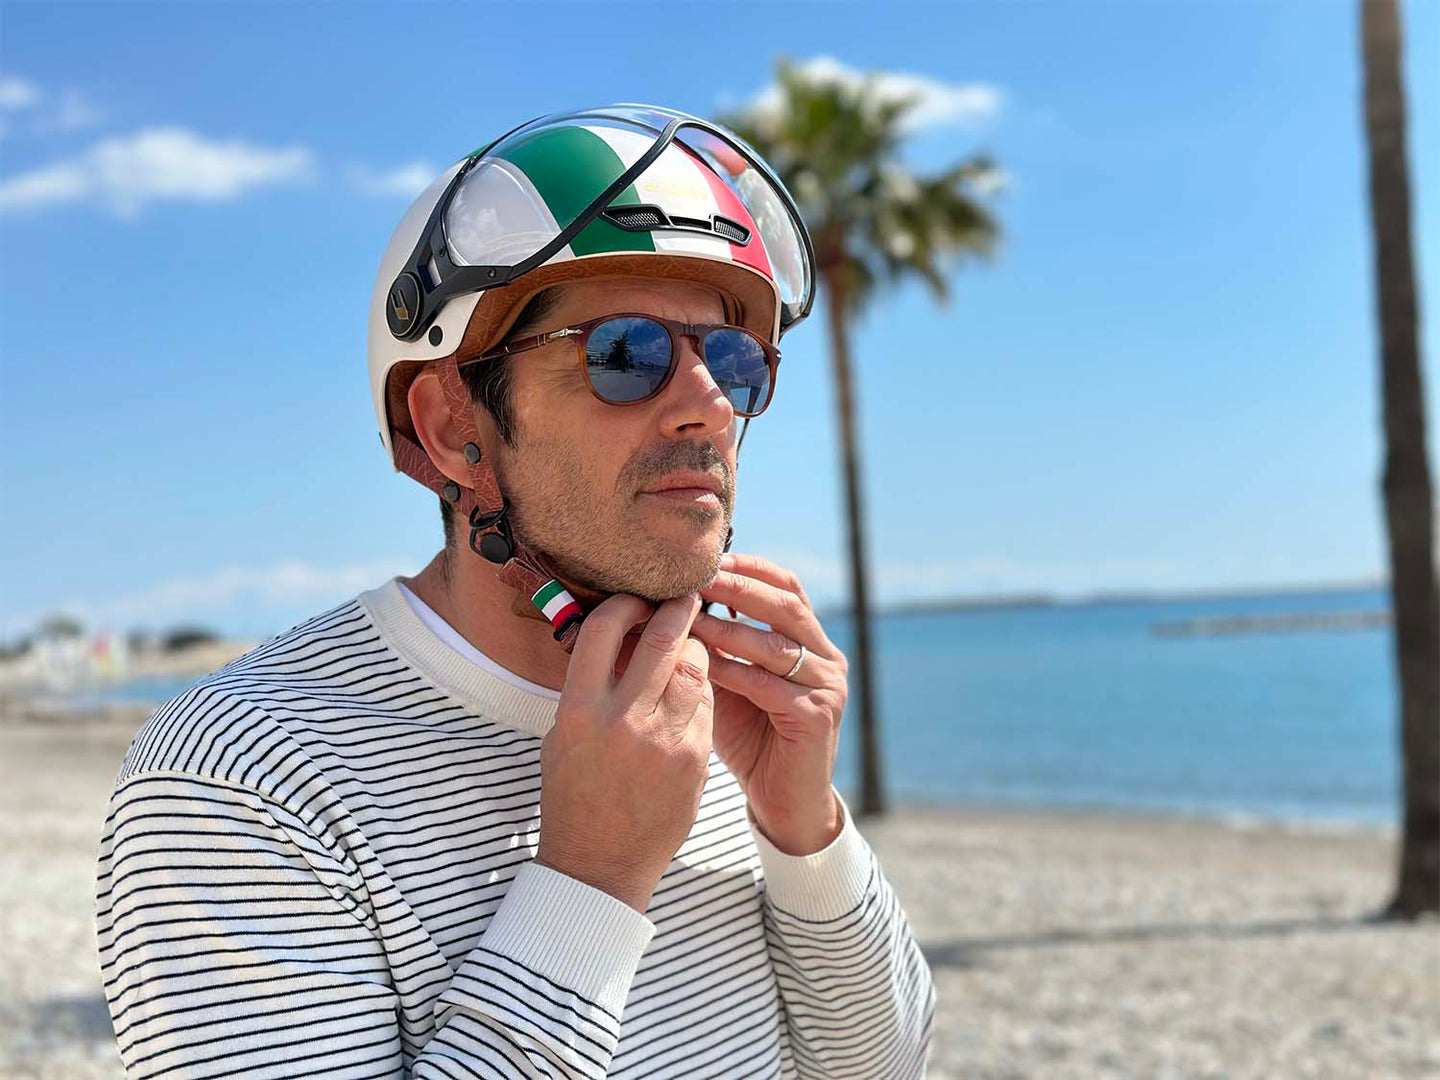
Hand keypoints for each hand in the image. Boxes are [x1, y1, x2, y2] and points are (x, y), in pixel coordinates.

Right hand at [537, 592, 714, 913]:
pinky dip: (703, 689)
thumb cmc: (574, 794)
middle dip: (679, 609)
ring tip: (693, 643)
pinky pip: (706, 706)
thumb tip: (618, 635)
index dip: (626, 603)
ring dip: (696, 648)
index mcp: (579, 709)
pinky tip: (696, 689)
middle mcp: (622, 720)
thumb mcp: (564, 736)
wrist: (599, 865)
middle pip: (662, 640)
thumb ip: (590, 686)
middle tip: (687, 595)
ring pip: (694, 668)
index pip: (605, 630)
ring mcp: (663, 741)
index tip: (638, 597)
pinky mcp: (694, 760)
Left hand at [689, 553, 847, 854]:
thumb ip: (711, 645)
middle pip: (785, 606)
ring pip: (777, 645)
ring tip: (690, 620)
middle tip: (696, 579)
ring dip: (730, 629)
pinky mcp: (819, 718)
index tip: (709, 558)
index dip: (750, 568)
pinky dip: (735, 672)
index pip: (787, 587)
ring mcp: (829, 687)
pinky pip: (771, 687)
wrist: (782, 804)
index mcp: (811, 641)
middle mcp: (828, 658)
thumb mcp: (729, 682)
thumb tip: (661, 606)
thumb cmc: (750, 738)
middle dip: (739, 588)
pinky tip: (703, 667)